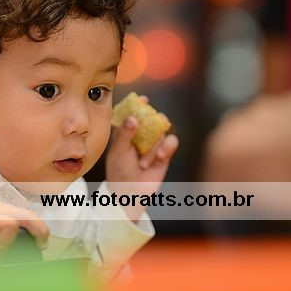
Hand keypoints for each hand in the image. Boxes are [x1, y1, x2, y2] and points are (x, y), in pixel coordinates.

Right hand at [0, 203, 48, 264]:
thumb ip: (9, 239)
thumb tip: (32, 251)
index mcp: (1, 211)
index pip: (28, 215)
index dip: (40, 229)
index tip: (43, 244)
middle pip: (25, 216)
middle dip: (39, 230)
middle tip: (40, 245)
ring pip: (10, 226)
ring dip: (6, 247)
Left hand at [106, 97, 178, 220]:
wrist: (129, 191)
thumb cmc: (119, 170)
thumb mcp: (118, 151)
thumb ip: (124, 134)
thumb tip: (133, 117)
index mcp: (129, 131)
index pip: (135, 113)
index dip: (140, 105)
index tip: (143, 99)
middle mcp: (143, 135)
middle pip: (153, 118)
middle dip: (155, 118)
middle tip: (155, 119)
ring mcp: (154, 144)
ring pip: (162, 132)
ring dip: (153, 146)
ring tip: (142, 163)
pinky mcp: (165, 154)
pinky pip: (172, 142)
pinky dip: (167, 147)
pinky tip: (160, 156)